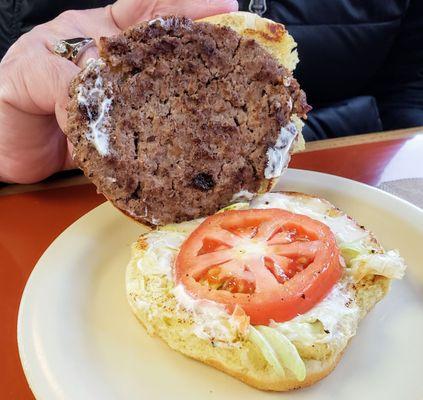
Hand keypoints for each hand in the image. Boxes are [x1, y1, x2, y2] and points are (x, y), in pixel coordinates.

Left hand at [0, 0, 236, 182]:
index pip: (144, 13)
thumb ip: (56, 75)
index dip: (182, 7)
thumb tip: (96, 83)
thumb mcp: (25, 76)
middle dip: (206, 48)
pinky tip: (198, 138)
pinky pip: (158, 136)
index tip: (219, 8)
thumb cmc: (7, 105)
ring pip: (170, 94)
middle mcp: (119, 72)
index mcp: (96, 39)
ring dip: (200, 93)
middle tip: (241, 51)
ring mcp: (127, 106)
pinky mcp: (128, 140)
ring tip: (235, 91)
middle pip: (169, 53)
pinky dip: (177, 137)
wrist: (3, 153)